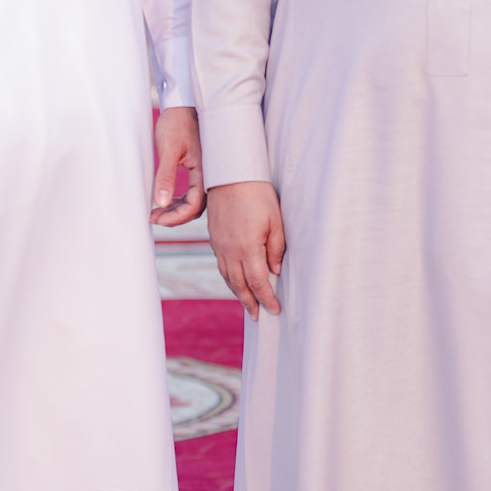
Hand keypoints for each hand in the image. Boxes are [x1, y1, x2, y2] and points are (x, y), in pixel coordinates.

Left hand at [151, 106, 204, 226]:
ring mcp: (206, 173)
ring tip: (157, 210)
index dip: (175, 217)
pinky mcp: (200, 169)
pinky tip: (166, 199)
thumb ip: (166, 176)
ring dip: (177, 210)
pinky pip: (194, 192)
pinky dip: (180, 200)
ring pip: (194, 202)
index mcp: (205, 171)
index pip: (194, 206)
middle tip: (153, 216)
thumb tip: (161, 202)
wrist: (183, 104)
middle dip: (174, 217)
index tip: (156, 217)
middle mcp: (209, 175)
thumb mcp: (169, 149)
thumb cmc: (178, 122)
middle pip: (195, 208)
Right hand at [207, 180, 284, 318]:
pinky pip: (221, 265)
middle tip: (257, 316)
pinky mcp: (214, 238)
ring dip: (237, 293)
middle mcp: (230, 251)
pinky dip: (228, 278)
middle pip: (239, 285)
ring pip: (227, 277)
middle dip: (249, 303)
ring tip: (246, 304)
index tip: (274, 310)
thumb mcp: (275, 221)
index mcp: (247, 248)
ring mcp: (219, 245)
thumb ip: (276, 248)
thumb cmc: (258, 194)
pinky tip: (235, 280)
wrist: (230, 174)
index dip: (266, 299)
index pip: (257, 283)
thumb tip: (275, 271)